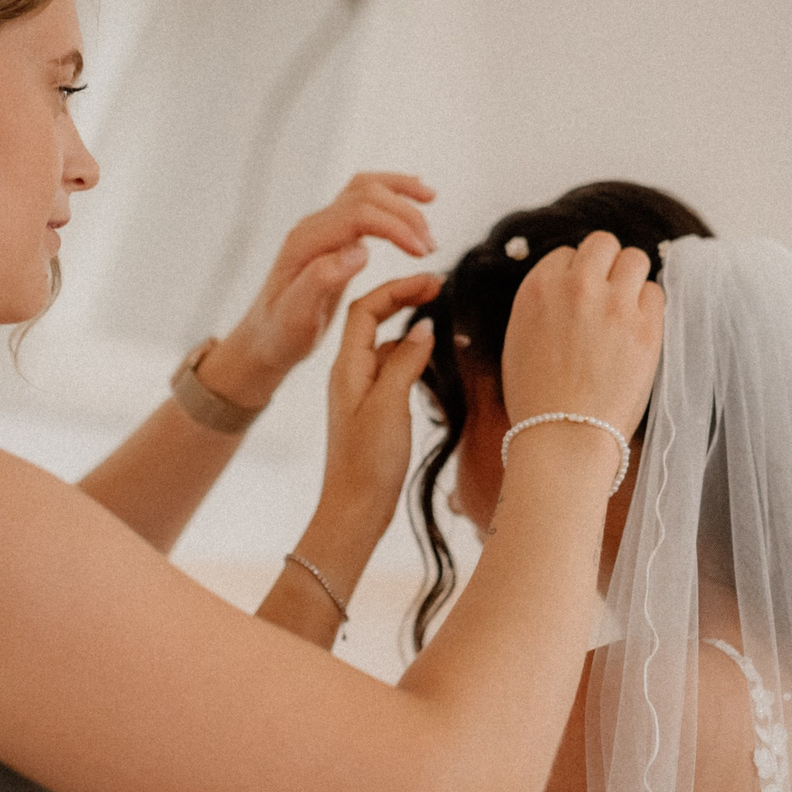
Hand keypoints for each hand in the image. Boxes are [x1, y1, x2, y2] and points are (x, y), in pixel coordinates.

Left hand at [200, 174, 436, 406]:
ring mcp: (324, 228)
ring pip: (365, 188)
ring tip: (431, 200)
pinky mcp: (334, 235)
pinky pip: (364, 201)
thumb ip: (322, 279)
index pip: (358, 214)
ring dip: (400, 192)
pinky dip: (391, 194)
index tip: (422, 251)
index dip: (395, 226)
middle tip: (430, 245)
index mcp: (306, 243)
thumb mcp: (297, 316)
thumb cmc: (280, 333)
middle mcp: (314, 227)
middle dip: (404, 212)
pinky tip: (413, 196)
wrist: (264, 339)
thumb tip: (359, 250)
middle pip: (365, 193)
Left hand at [319, 273, 443, 532]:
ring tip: (443, 321)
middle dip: (403, 299)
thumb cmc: (368, 463)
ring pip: (385, 345)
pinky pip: (391, 370)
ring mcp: (361, 392)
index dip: (396, 288)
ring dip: (410, 329)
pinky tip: (432, 361)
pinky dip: (411, 357)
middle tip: (438, 289)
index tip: (432, 281)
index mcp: (347, 367)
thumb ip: (405, 361)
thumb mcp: (390, 405)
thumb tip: (423, 328)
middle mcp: (350, 374)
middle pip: (372, 319)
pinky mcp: (373, 410)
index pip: (365, 308)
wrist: (354, 510)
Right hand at [500, 231, 664, 445]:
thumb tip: (568, 286)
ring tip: (626, 310)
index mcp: (538, 288)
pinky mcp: (646, 326)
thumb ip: (544, 304)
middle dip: (607, 265)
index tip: (579, 299)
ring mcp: (614, 304)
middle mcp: (576, 286)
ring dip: (631, 279)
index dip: (576, 276)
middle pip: (603, 244)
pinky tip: (638, 332)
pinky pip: (656, 293)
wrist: (563, 437)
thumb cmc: (537, 399)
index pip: (567, 254)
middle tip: (608, 296)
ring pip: (635, 259)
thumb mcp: (520, 339)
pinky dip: (649, 307)